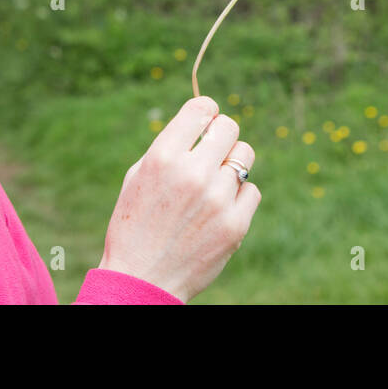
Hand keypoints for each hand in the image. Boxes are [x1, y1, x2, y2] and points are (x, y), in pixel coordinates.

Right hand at [97, 95, 260, 301]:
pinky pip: (251, 191)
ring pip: (244, 157)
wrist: (142, 280)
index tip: (204, 124)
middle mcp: (192, 173)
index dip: (206, 112)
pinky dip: (238, 197)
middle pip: (229, 127)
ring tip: (213, 184)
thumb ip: (171, 146)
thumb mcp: (139, 176)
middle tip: (211, 153)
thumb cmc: (136, 224)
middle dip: (221, 136)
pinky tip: (218, 210)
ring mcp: (217, 200)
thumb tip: (205, 122)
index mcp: (163, 156)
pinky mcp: (235, 225)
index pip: (202, 108)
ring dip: (231, 165)